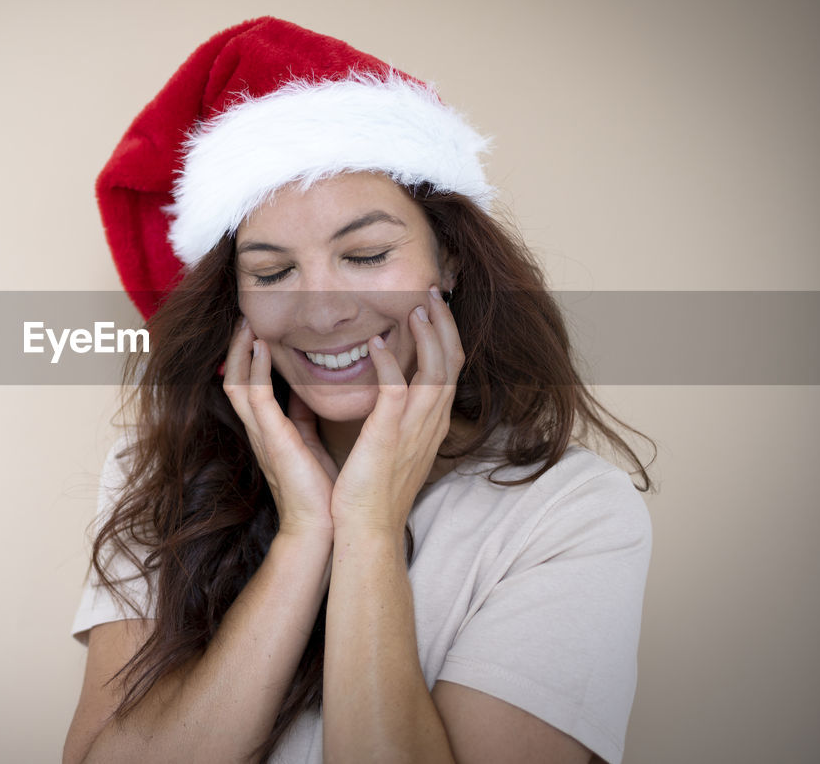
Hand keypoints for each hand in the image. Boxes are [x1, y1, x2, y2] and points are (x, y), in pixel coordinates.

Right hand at [222, 320, 335, 538]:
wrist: (320, 527)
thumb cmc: (318, 489)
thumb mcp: (310, 442)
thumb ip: (303, 417)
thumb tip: (306, 392)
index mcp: (267, 430)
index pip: (248, 385)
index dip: (248, 357)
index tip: (256, 328)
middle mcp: (258, 429)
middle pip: (234, 379)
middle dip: (236, 347)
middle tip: (244, 316)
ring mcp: (262, 434)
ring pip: (238, 383)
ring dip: (240, 351)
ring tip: (247, 323)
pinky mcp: (273, 439)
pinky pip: (256, 397)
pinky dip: (257, 369)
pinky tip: (262, 347)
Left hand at [331, 287, 464, 531]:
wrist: (367, 529)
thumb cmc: (372, 490)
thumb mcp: (391, 444)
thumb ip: (393, 415)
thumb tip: (384, 390)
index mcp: (431, 423)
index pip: (450, 368)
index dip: (446, 334)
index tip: (432, 307)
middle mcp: (431, 422)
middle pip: (452, 360)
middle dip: (443, 322)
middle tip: (430, 291)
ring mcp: (414, 428)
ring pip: (435, 369)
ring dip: (426, 333)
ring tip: (414, 305)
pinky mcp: (389, 435)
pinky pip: (396, 389)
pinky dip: (388, 362)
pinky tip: (375, 343)